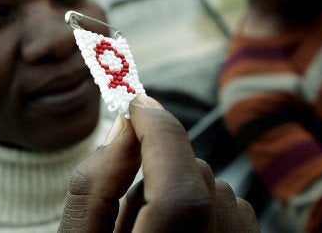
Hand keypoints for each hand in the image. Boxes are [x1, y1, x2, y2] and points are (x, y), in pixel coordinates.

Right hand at [58, 95, 258, 231]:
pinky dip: (199, 211)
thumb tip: (125, 126)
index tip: (134, 102)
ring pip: (210, 186)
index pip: (178, 193)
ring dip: (176, 196)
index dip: (157, 136)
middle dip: (156, 172)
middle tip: (125, 220)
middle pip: (193, 176)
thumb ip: (95, 188)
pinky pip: (227, 204)